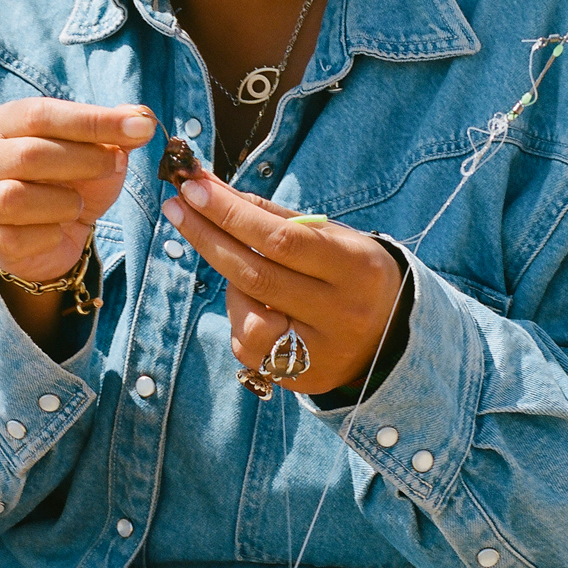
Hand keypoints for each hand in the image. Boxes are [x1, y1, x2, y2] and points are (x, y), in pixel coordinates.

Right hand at [0, 98, 155, 283]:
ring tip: (78, 204)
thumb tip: (141, 119)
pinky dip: (49, 236)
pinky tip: (59, 231)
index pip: (42, 114)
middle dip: (83, 160)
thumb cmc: (73, 183)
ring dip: (63, 202)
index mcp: (8, 123)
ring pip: (16, 197)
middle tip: (113, 166)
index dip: (92, 120)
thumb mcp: (100, 152)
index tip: (138, 128)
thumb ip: (118, 132)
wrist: (56, 237)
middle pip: (30, 153)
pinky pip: (17, 238)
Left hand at [162, 177, 409, 396]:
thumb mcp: (328, 236)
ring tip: (237, 265)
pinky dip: (240, 316)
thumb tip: (210, 188)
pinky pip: (249, 346)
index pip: (283, 239)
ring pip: (247, 317)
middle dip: (208, 237)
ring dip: (227, 283)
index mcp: (357, 268)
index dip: (232, 214)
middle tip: (176, 207)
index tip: (194, 188)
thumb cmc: (350, 271)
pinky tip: (254, 303)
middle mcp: (342, 314)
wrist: (391, 334)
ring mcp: (322, 352)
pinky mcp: (302, 379)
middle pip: (257, 276)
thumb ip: (271, 216)